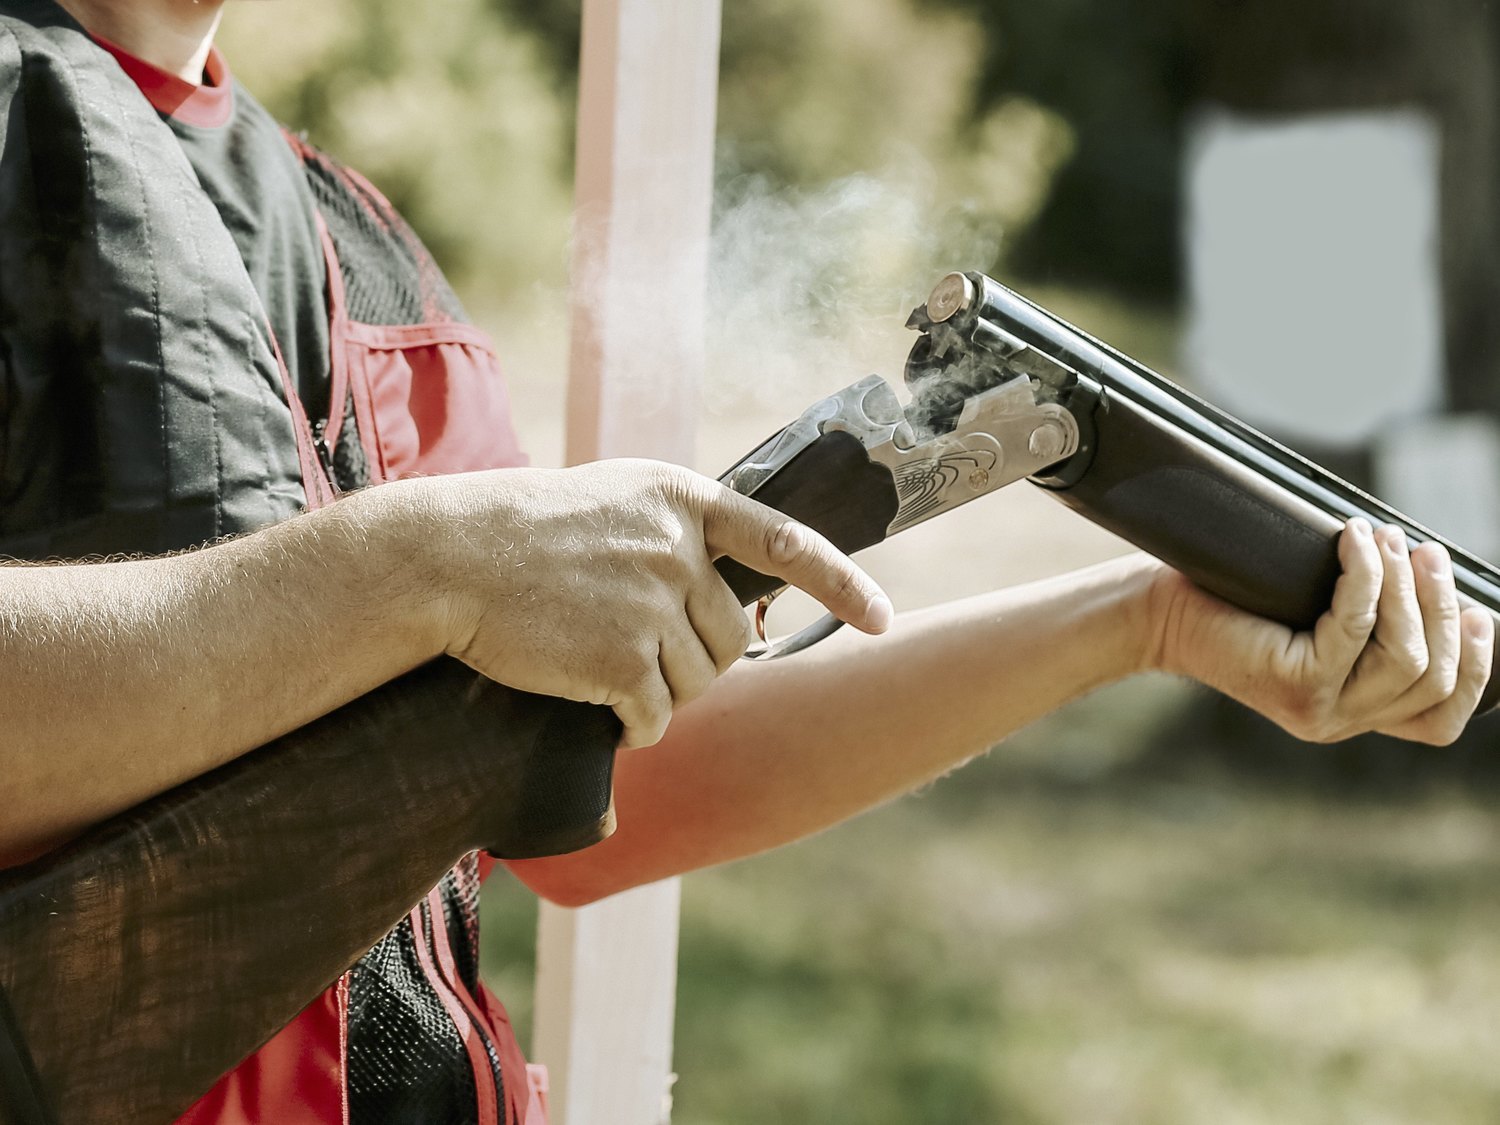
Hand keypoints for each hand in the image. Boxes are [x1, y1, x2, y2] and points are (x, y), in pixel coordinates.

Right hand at [406, 460, 890, 747]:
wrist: (445, 557)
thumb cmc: (519, 532)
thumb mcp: (611, 503)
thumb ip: (674, 537)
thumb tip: (729, 609)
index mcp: (682, 500)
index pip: (785, 543)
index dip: (841, 584)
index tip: (881, 619)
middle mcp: (679, 547)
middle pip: (732, 636)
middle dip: (696, 660)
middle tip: (637, 655)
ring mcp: (652, 602)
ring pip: (696, 681)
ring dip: (659, 692)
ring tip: (599, 665)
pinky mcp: (620, 658)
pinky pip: (652, 717)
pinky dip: (631, 726)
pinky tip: (594, 706)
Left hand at [1147, 519, 1493, 743]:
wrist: (1161, 614)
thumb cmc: (1236, 603)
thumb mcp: (1315, 617)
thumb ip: (1369, 621)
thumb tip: (1433, 576)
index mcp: (1354, 714)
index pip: (1438, 720)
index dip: (1475, 669)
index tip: (1479, 613)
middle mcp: (1339, 722)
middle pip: (1432, 676)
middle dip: (1440, 606)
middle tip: (1426, 551)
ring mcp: (1318, 710)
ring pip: (1404, 654)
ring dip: (1408, 588)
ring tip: (1391, 538)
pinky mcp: (1293, 684)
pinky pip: (1356, 626)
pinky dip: (1366, 576)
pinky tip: (1355, 540)